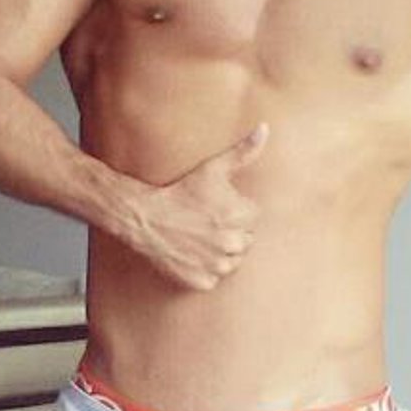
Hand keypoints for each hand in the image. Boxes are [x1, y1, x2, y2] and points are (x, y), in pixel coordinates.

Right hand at [122, 122, 267, 290]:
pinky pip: (215, 277)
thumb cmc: (180, 191)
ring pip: (232, 261)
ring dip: (221, 252)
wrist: (145, 217)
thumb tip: (265, 129)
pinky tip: (192, 253)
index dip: (235, 211)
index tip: (215, 207)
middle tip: (205, 222)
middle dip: (231, 232)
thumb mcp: (213, 168)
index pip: (253, 218)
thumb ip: (244, 151)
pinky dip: (206, 269)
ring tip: (200, 237)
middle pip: (245, 241)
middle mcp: (233, 243)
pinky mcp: (203, 281)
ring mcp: (218, 265)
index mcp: (241, 216)